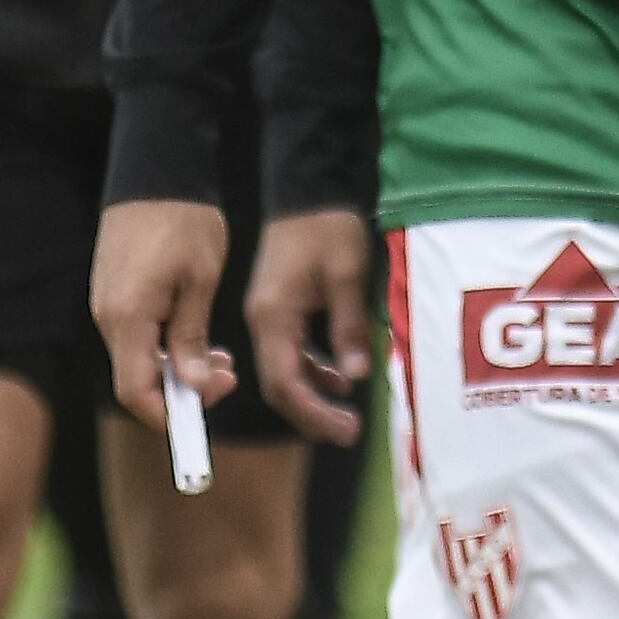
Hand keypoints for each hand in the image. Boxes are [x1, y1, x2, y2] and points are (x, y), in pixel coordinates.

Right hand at [93, 197, 236, 423]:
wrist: (157, 172)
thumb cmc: (186, 221)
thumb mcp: (201, 280)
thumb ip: (191, 337)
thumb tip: (192, 385)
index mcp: (128, 318)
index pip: (136, 391)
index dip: (167, 413)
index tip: (205, 412)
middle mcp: (108, 318)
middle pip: (135, 379)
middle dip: (180, 390)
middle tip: (227, 377)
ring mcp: (106, 305)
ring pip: (136, 358)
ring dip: (174, 368)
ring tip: (221, 358)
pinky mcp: (113, 294)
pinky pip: (134, 336)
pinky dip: (162, 346)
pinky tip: (195, 336)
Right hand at [244, 208, 376, 442]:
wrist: (308, 187)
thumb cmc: (327, 226)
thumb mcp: (347, 275)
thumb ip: (348, 326)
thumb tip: (356, 376)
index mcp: (272, 316)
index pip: (284, 381)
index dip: (312, 412)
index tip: (343, 429)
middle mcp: (262, 321)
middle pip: (279, 383)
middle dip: (311, 412)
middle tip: (347, 431)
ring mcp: (268, 314)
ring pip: (284, 368)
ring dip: (313, 392)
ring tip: (346, 412)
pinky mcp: (278, 305)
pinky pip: (290, 349)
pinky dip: (312, 366)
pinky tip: (339, 376)